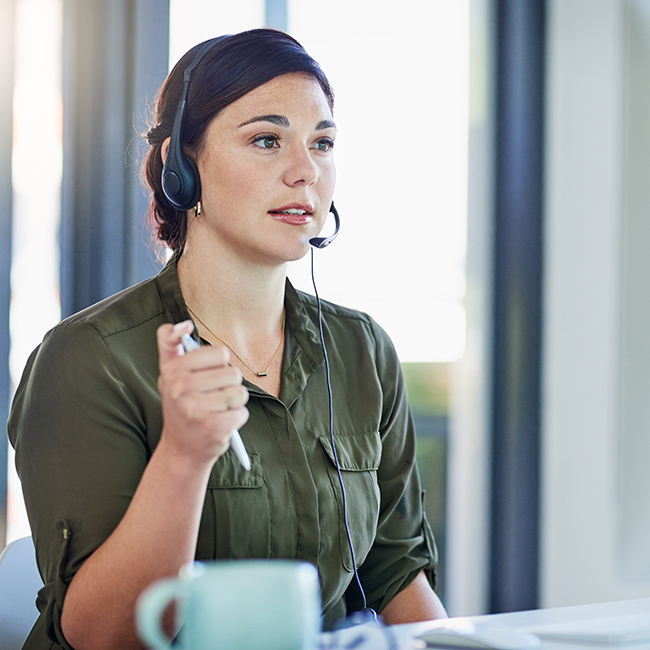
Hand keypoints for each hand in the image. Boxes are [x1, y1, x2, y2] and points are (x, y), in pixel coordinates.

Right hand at [156, 321, 249, 468]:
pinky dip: (237, 418)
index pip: (219, 353)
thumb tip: (185, 324)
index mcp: (173, 369)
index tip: (205, 374)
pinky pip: (242, 412)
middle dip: (229, 385)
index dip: (219, 364)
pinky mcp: (212, 426)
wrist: (181, 449)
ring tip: (218, 410)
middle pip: (233, 373)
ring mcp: (195, 408)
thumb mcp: (169, 372)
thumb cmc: (181, 404)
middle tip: (212, 397)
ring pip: (240, 392)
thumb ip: (170, 343)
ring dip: (235, 402)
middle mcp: (180, 387)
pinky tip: (222, 423)